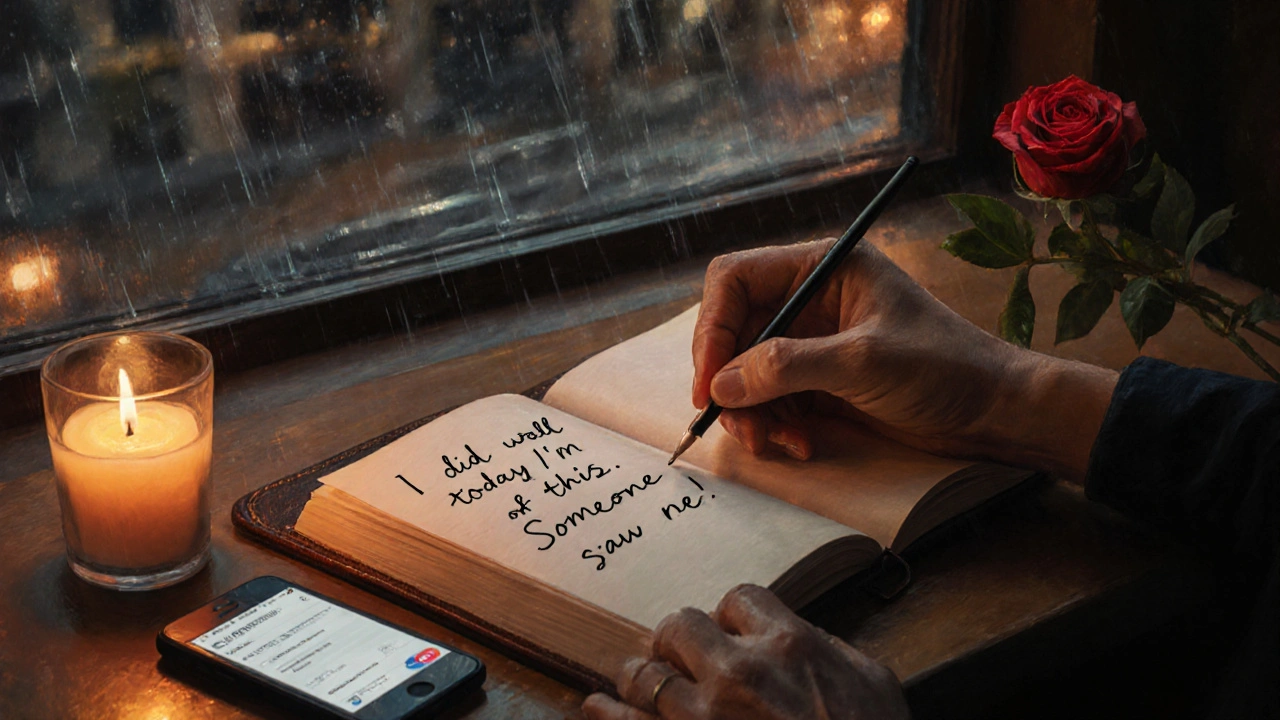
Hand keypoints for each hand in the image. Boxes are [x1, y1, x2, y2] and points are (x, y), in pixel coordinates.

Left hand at [581, 584, 908, 719]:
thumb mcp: (877, 687)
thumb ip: (834, 652)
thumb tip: (808, 640)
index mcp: (789, 645)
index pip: (739, 599)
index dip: (734, 616)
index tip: (732, 632)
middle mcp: (738, 672)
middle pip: (681, 625)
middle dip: (681, 640)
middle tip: (683, 656)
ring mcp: (701, 717)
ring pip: (644, 671)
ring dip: (643, 674)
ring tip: (640, 679)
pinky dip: (606, 712)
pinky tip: (598, 706)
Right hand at [693, 240, 1117, 480]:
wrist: (993, 412)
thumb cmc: (943, 368)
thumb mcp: (861, 361)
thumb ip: (787, 366)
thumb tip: (719, 385)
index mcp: (821, 267)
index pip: (736, 280)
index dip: (714, 328)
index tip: (709, 381)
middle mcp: (810, 298)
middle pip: (734, 331)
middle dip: (730, 381)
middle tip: (737, 423)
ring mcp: (812, 341)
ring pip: (746, 373)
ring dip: (752, 412)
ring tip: (777, 442)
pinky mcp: (818, 381)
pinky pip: (770, 400)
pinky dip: (774, 425)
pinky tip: (800, 444)